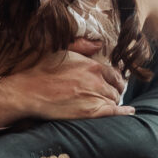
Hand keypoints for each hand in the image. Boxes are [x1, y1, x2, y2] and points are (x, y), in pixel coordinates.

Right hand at [0, 43, 129, 126]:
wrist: (29, 92)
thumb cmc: (41, 71)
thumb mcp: (61, 51)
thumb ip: (82, 46)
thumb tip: (98, 44)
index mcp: (92, 65)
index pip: (114, 74)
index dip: (114, 80)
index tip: (112, 84)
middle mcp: (97, 79)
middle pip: (116, 88)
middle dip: (114, 91)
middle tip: (110, 95)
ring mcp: (95, 96)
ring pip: (114, 100)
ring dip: (112, 102)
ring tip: (108, 105)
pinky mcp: (91, 112)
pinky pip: (114, 112)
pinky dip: (123, 112)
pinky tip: (128, 112)